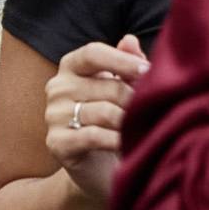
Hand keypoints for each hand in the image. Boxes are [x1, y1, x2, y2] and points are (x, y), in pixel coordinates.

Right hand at [44, 34, 149, 205]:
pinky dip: (116, 140)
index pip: (94, 53)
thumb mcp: (121, 88)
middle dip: (135, 100)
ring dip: (129, 123)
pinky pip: (93, 136)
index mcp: (71, 66)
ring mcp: (54, 115)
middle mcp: (58, 87)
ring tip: (145, 130)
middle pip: (106, 85)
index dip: (123, 61)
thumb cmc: (113, 121)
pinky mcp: (56, 143)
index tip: (149, 71)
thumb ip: (126, 64)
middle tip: (155, 111)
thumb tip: (131, 40)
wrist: (98, 169)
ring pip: (103, 112)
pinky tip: (129, 146)